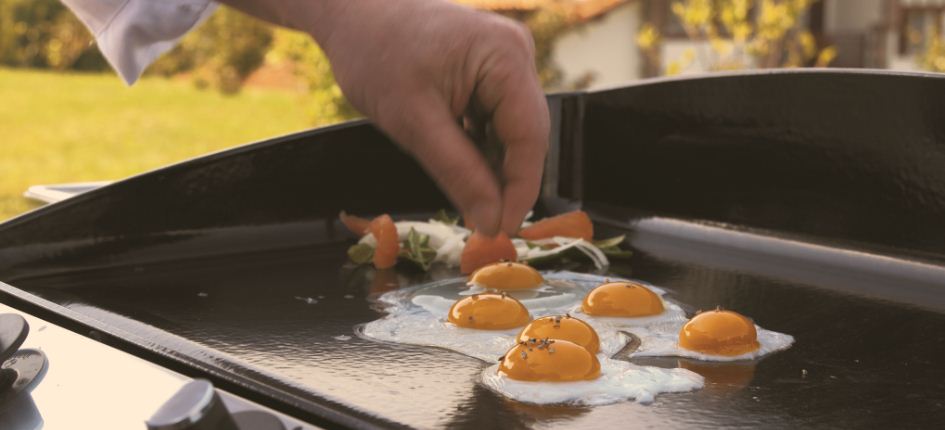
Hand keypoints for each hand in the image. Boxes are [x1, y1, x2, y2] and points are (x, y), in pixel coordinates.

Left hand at [308, 0, 549, 235]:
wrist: (351, 12)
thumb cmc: (374, 53)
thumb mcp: (413, 122)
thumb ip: (458, 173)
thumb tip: (491, 220)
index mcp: (505, 55)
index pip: (530, 137)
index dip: (521, 189)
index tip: (502, 229)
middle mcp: (515, 53)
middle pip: (526, 135)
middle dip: (507, 182)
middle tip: (486, 226)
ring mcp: (504, 60)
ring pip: (511, 132)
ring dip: (492, 168)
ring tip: (471, 201)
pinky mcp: (489, 71)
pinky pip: (495, 120)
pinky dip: (480, 149)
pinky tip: (463, 170)